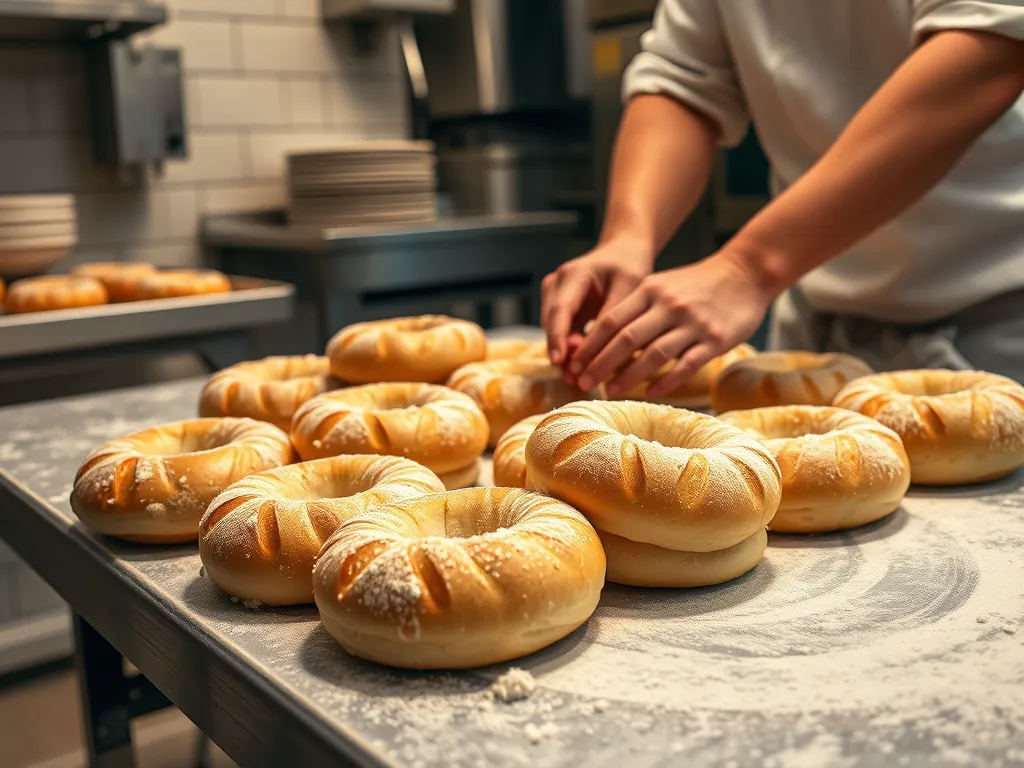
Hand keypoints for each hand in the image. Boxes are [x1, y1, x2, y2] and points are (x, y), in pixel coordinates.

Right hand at [540, 239, 652, 368]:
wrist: (622, 254)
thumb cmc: (629, 268)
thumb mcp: (628, 288)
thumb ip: (613, 317)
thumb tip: (600, 351)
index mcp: (574, 274)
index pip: (561, 309)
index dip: (559, 337)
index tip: (560, 361)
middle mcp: (557, 283)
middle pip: (552, 323)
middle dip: (561, 352)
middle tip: (574, 379)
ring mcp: (554, 296)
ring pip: (554, 332)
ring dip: (564, 355)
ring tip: (576, 380)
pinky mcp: (559, 309)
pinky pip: (561, 333)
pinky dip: (570, 350)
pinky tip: (580, 370)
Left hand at [568, 251, 773, 397]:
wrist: (745, 273)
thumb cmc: (697, 284)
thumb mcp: (662, 285)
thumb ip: (636, 308)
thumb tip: (603, 341)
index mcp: (650, 290)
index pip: (610, 320)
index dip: (589, 345)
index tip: (573, 363)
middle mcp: (668, 306)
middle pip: (625, 339)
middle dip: (600, 364)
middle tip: (582, 383)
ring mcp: (692, 323)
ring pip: (653, 355)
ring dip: (628, 377)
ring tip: (609, 392)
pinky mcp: (714, 340)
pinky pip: (686, 365)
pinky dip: (666, 382)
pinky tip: (650, 393)